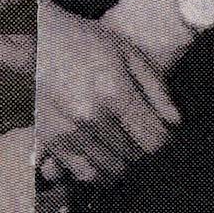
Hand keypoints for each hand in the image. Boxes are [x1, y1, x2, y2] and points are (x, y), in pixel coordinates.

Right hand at [35, 11, 179, 184]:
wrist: (38, 38)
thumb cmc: (88, 41)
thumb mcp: (128, 52)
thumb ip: (155, 88)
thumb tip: (175, 122)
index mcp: (114, 92)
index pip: (153, 139)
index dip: (165, 140)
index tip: (165, 132)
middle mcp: (92, 117)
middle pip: (134, 156)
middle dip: (146, 150)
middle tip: (145, 137)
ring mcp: (69, 132)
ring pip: (111, 169)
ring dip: (125, 162)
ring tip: (127, 147)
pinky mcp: (51, 141)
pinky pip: (83, 173)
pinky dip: (100, 173)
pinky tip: (107, 159)